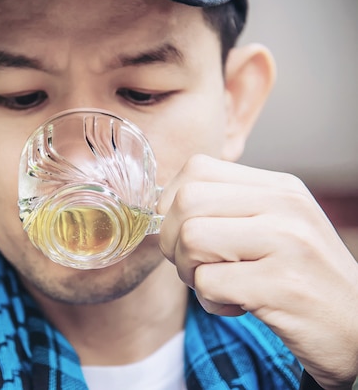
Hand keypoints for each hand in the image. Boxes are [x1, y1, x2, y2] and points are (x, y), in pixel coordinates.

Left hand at [156, 154, 357, 389]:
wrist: (356, 330)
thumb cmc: (299, 278)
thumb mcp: (271, 227)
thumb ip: (225, 209)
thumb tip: (160, 206)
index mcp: (277, 187)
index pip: (197, 168)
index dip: (172, 203)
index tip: (183, 232)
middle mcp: (285, 205)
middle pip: (187, 202)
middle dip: (172, 241)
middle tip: (196, 265)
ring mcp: (287, 242)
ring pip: (191, 239)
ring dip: (190, 272)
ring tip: (219, 286)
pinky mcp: (283, 284)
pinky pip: (208, 284)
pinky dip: (210, 302)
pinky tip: (238, 306)